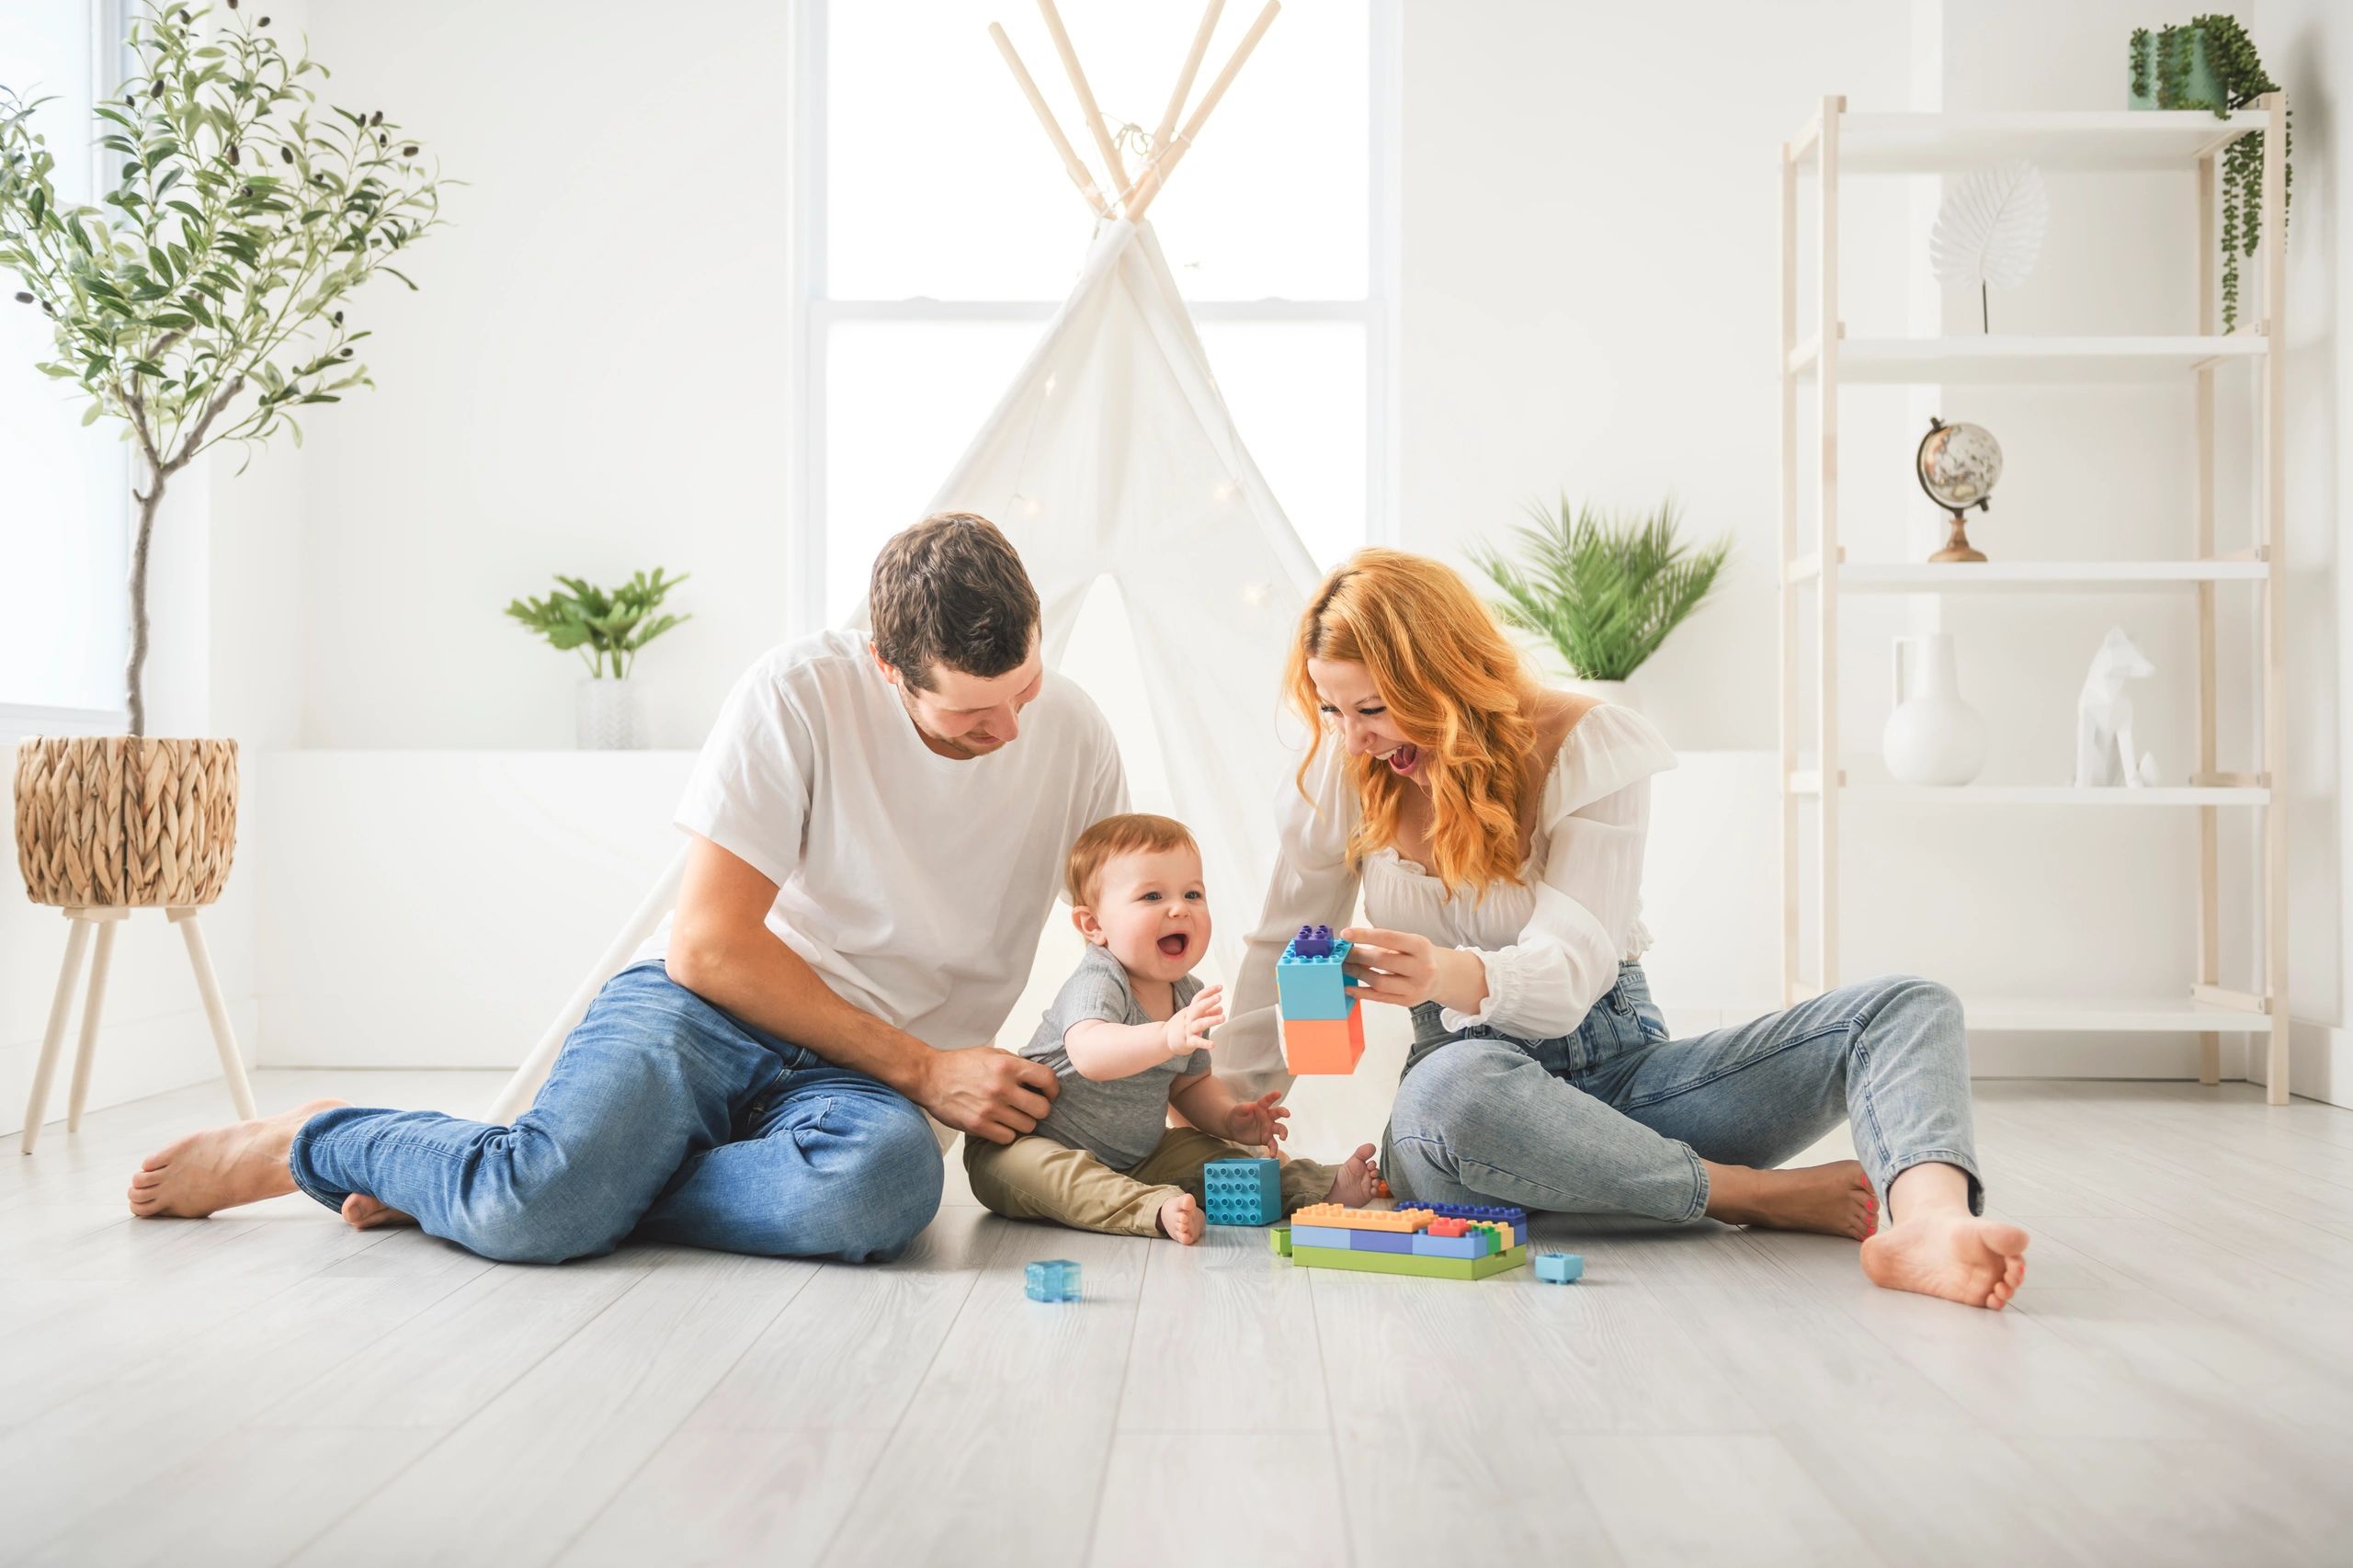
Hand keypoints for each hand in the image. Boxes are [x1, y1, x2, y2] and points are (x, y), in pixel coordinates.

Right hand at [916, 1045, 1058, 1145]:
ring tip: (1012, 1115)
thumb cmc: (960, 1065)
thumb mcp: (991, 1053)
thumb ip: (1016, 1063)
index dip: (1053, 1088)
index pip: (1047, 1079)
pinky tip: (999, 1124)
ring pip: (1028, 1126)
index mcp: (1007, 1065)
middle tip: (1030, 1107)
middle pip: (1042, 1109)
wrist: (929, 1077)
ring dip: (1023, 1122)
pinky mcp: (978, 1125)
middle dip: (1040, 1109)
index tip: (1049, 1093)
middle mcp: (1001, 1087)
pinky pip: (1008, 1137)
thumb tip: (1039, 1076)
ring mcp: (990, 1108)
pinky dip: (1007, 1133)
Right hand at [1164, 984, 1224, 1058]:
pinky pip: (1196, 1042)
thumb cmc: (1182, 1026)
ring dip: (1211, 1020)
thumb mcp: (1193, 1017)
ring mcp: (1188, 1030)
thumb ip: (1207, 1013)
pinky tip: (1212, 1044)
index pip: (1198, 998)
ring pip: (1200, 1024)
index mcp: (1190, 1010)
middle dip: (1208, 1002)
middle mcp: (1189, 1018)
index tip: (1220, 987)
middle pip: (1198, 1008)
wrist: (1163, 1039)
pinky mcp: (1187, 1042)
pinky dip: (1204, 1043)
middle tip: (1219, 997)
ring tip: (1223, 1017)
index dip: (1209, 992)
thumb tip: (1220, 1008)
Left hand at [1224, 1090, 1290, 1152]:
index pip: (1267, 1100)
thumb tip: (1249, 1106)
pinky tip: (1272, 1155)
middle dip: (1284, 1113)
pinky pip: (1273, 1144)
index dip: (1273, 1096)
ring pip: (1280, 1129)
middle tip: (1287, 1114)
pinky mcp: (1267, 1139)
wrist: (1234, 1128)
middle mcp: (1268, 1117)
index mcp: (1261, 1107)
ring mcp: (1269, 1128)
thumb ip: (1243, 1108)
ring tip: (1282, 1138)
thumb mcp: (1238, 1111)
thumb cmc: (1237, 1116)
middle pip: (1278, 1113)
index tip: (1278, 1093)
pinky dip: (1274, 1149)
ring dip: (1283, 1133)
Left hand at [1341, 927, 1487, 1013]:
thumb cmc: (1419, 955)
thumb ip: (1386, 943)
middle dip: (1358, 956)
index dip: (1365, 935)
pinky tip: (1349, 987)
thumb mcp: (1410, 942)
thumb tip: (1352, 943)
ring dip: (1358, 973)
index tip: (1345, 934)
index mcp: (1421, 946)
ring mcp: (1416, 987)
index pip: (1388, 938)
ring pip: (1379, 981)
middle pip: (1382, 961)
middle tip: (1342, 953)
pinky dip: (1362, 992)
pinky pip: (1380, 998)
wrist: (1442, 976)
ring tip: (1345, 967)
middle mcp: (1422, 967)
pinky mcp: (1409, 1001)